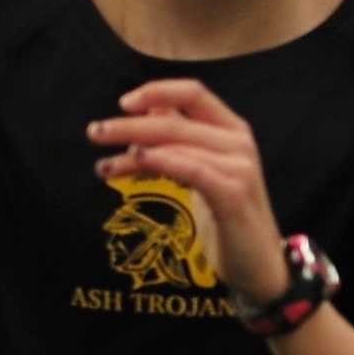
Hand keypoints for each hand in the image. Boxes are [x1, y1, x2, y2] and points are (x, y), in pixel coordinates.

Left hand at [84, 79, 286, 303]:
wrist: (258, 264)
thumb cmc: (225, 216)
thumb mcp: (201, 171)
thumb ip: (180, 141)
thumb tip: (146, 111)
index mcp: (232, 129)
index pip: (193, 92)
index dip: (157, 91)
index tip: (124, 103)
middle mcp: (239, 141)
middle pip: (176, 120)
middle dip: (130, 125)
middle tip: (95, 132)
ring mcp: (239, 167)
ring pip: (177, 144)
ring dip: (133, 151)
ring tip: (103, 166)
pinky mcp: (234, 194)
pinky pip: (191, 169)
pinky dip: (162, 161)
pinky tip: (136, 161)